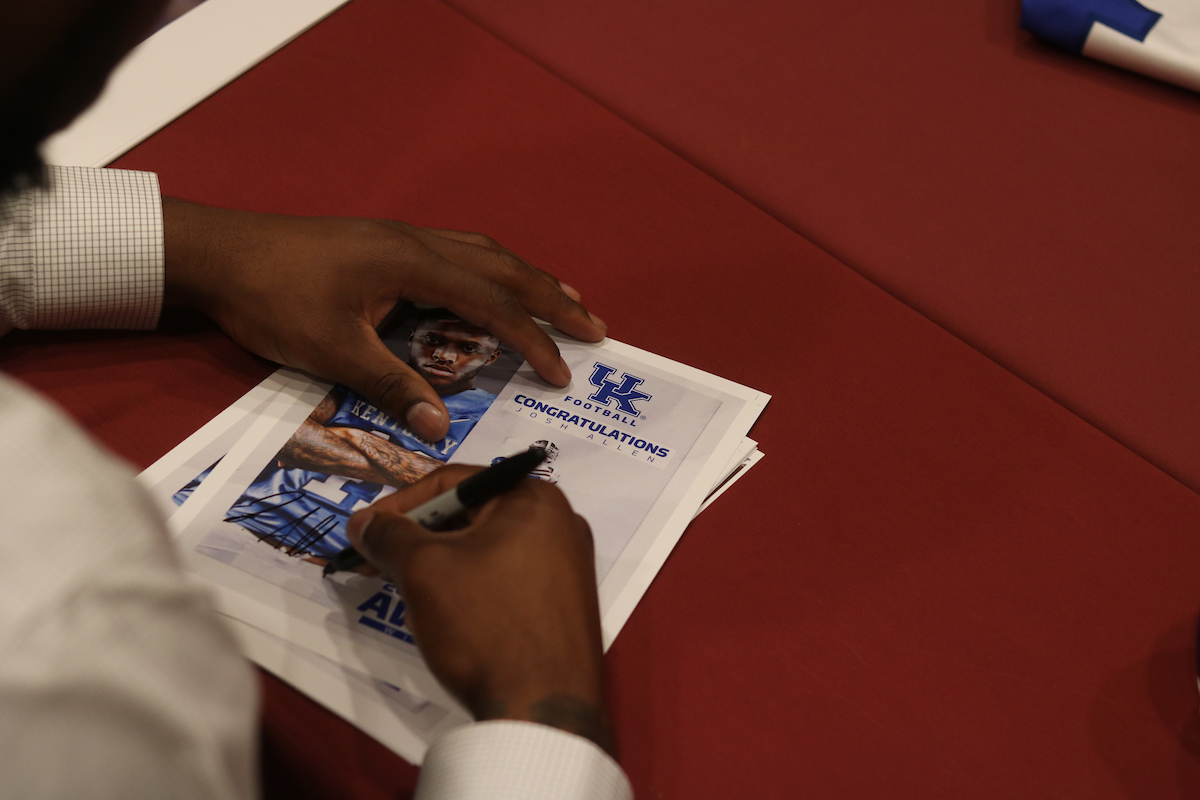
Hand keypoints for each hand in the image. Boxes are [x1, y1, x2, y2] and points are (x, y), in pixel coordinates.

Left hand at [161, 199, 607, 440]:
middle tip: (594, 325)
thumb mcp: (332, 349)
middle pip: (502, 267)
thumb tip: (441, 429)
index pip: (491, 304)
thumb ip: (391, 386)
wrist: (217, 252)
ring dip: (525, 278)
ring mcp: (400, 238)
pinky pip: (457, 252)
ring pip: (482, 253)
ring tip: (561, 300)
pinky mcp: (383, 243)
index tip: (562, 372)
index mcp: (412, 263)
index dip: (532, 340)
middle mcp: (416, 242)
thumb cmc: (273, 298)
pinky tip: (490, 288)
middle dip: (551, 297)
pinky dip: (490, 272)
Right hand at [346, 465, 613, 755]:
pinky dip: (470, 588)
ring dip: (441, 567)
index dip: (400, 504)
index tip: (365, 531)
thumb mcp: (424, 571)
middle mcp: (561, 523)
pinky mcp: (564, 606)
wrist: (543, 709)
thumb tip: (363, 521)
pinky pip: (507, 580)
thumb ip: (390, 536)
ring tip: (406, 593)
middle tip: (377, 563)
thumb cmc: (485, 623)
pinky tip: (445, 616)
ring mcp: (568, 566)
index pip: (453, 483)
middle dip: (418, 539)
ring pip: (486, 551)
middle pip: (471, 516)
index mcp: (534, 498)